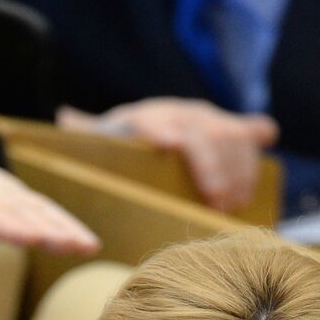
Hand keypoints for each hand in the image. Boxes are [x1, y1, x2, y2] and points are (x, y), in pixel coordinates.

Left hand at [0, 110, 99, 255]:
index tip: (26, 237)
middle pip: (12, 209)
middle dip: (43, 226)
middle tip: (71, 245)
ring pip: (34, 209)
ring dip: (62, 227)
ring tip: (88, 247)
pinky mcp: (11, 196)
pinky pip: (41, 210)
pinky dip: (64, 224)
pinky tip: (86, 244)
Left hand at [58, 99, 277, 212]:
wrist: (148, 126)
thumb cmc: (120, 145)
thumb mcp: (101, 141)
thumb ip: (85, 133)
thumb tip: (64, 117)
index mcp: (147, 117)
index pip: (155, 120)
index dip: (163, 128)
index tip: (169, 142)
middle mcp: (182, 113)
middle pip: (204, 132)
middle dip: (213, 165)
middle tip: (215, 200)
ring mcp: (210, 119)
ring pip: (233, 136)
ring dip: (238, 171)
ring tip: (230, 206)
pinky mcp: (231, 129)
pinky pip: (252, 133)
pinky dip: (255, 156)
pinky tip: (251, 188)